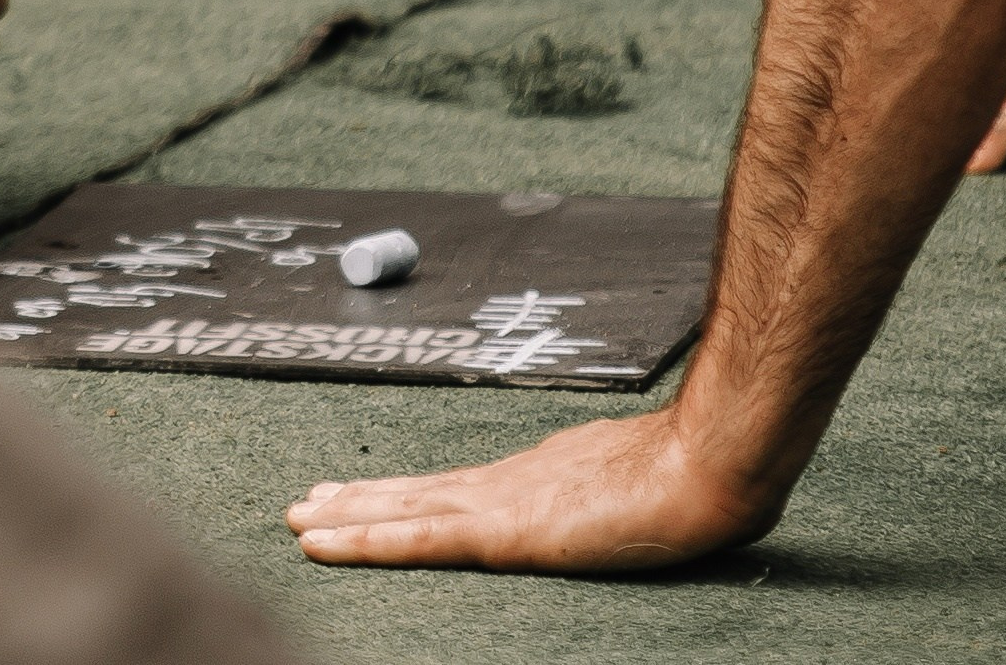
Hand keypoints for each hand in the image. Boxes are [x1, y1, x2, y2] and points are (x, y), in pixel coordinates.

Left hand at [283, 409, 777, 571]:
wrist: (706, 462)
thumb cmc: (690, 476)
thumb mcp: (637, 484)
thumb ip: (610, 494)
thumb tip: (614, 500)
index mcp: (535, 477)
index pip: (454, 488)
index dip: (405, 492)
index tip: (363, 491)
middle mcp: (504, 484)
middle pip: (416, 493)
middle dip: (360, 501)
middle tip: (306, 503)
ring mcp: (498, 503)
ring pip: (402, 512)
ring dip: (347, 519)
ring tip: (298, 521)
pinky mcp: (501, 529)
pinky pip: (417, 540)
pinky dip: (365, 540)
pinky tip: (325, 542)